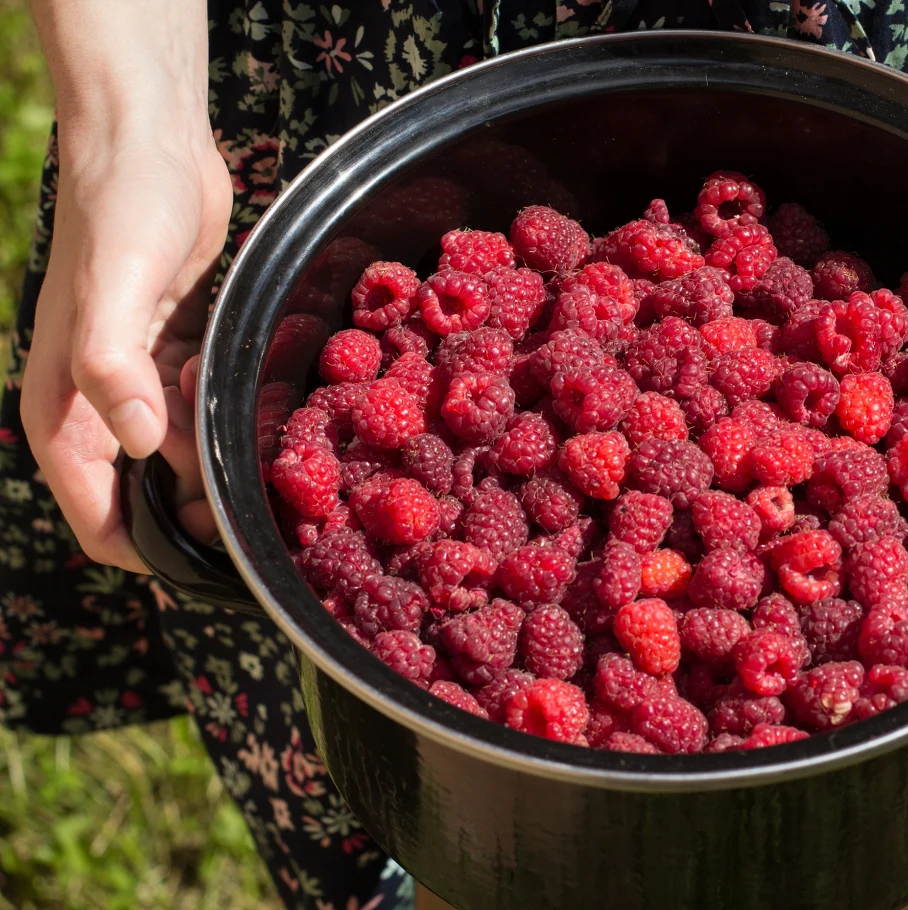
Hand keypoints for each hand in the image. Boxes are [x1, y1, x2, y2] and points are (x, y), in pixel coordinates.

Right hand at [23, 1, 227, 569]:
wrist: (148, 141)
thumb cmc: (123, 209)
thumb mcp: (118, 285)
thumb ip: (113, 365)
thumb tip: (135, 447)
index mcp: (65, 407)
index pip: (97, 516)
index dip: (148, 553)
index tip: (212, 569)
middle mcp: (96, 401)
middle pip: (142, 496)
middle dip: (195, 518)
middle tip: (267, 521)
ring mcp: (135, 376)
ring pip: (177, 455)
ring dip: (216, 470)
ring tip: (275, 471)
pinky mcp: (171, 347)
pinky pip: (199, 408)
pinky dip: (224, 420)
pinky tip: (259, 410)